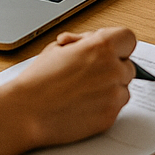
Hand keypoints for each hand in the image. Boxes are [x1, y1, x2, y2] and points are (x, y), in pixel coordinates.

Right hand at [0, 27, 136, 154]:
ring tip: (82, 91)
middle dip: (112, 68)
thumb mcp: (58, 48)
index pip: (127, 38)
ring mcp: (113, 95)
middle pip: (127, 65)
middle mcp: (112, 70)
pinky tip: (82, 104)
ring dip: (110, 88)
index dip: (117, 44)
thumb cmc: (38, 80)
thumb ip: (84, 43)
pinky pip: (116, 107)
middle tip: (89, 73)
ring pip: (123, 88)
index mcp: (101, 48)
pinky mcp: (110, 117)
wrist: (26, 111)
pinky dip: (104, 106)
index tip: (108, 50)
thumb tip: (95, 42)